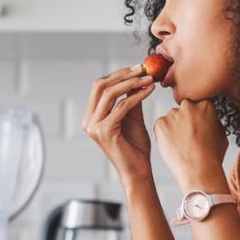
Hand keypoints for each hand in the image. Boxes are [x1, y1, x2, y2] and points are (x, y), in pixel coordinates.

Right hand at [82, 66, 156, 184]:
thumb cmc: (135, 148)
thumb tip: (136, 77)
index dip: (118, 74)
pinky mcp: (105, 131)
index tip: (137, 68)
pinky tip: (149, 90)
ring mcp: (94, 127)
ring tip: (149, 78)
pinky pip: (122, 106)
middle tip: (142, 69)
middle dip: (122, 74)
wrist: (138, 171)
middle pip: (100, 86)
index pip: (99, 87)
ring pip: (110, 94)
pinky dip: (137, 96)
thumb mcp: (132, 118)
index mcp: (92, 117)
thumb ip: (130, 99)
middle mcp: (89, 121)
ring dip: (131, 83)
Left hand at [154, 100, 228, 190]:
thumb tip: (208, 118)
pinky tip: (173, 146)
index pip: (198, 105)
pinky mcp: (160, 124)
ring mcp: (172, 114)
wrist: (199, 171)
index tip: (198, 128)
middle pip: (184, 110)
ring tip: (181, 145)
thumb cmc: (212, 156)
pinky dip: (164, 135)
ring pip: (171, 118)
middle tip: (189, 137)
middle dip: (185, 120)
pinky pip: (161, 126)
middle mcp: (188, 106)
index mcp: (205, 105)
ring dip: (174, 127)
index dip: (198, 118)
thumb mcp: (221, 134)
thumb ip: (213, 121)